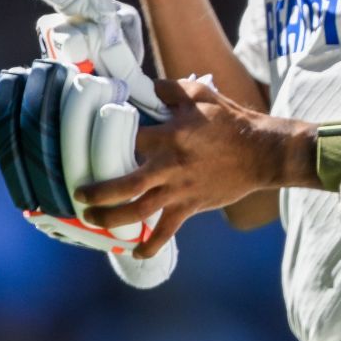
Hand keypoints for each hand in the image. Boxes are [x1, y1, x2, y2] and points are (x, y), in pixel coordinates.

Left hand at [75, 77, 301, 257]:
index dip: (106, 140)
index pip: (129, 139)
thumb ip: (171, 89)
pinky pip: (168, 230)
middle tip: (80, 195)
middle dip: (98, 193)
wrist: (261, 152)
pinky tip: (136, 253)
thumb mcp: (201, 95)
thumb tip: (148, 86)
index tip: (89, 143)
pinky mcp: (191, 205)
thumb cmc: (232, 121)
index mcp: (171, 136)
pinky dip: (152, 244)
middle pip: (125, 184)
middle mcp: (170, 165)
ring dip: (113, 219)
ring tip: (93, 220)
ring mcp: (180, 189)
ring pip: (140, 210)